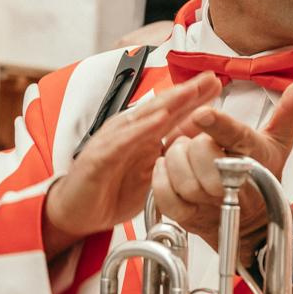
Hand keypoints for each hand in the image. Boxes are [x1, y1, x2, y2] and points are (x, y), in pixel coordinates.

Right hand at [43, 76, 221, 254]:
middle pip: (162, 108)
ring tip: (190, 91)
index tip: (216, 86)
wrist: (76, 214)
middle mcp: (128, 133)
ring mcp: (113, 141)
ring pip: (144, 118)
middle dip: (187, 93)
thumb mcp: (150, 174)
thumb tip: (197, 148)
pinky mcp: (100, 156)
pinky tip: (159, 120)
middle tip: (210, 79)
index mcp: (142, 136)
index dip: (194, 100)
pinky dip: (142, 129)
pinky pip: (124, 141)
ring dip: (168, 103)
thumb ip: (170, 158)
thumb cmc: (109, 192)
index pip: (172, 114)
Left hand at [148, 76, 292, 255]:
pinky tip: (168, 171)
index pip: (235, 136)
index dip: (217, 125)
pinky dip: (162, 182)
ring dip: (175, 163)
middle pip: (201, 153)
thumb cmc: (263, 179)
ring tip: (182, 156)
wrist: (254, 226)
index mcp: (253, 154)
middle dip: (191, 144)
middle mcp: (233, 179)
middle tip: (192, 141)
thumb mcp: (280, 142)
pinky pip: (167, 198)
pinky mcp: (191, 216)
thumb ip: (292, 108)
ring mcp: (211, 201)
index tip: (203, 113)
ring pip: (182, 177)